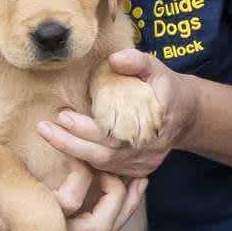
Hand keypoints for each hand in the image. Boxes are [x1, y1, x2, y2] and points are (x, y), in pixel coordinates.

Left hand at [40, 48, 196, 190]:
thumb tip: (115, 59)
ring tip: (49, 135)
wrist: (186, 115)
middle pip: (105, 153)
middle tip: (44, 128)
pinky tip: (66, 147)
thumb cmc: (165, 89)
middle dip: (70, 142)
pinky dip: (85, 162)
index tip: (63, 115)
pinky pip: (108, 171)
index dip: (87, 128)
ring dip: (73, 152)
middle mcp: (150, 148)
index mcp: (157, 120)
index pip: (117, 131)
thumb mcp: (157, 68)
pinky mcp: (138, 171)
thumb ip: (137, 61)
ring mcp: (145, 163)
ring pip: (104, 165)